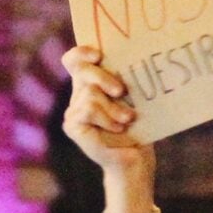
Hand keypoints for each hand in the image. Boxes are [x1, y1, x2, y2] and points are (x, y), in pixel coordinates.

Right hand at [61, 46, 156, 211]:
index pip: (75, 60)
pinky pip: (88, 110)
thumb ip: (125, 80)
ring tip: (128, 118)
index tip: (98, 54)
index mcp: (92, 84)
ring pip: (90, 93)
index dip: (81, 52)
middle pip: (81, 70)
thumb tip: (136, 56)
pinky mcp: (72, 125)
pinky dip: (107, 118)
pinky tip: (119, 127)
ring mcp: (73, 110)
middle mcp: (79, 95)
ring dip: (113, 106)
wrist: (135, 160)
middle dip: (103, 77)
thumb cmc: (139, 126)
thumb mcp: (134, 99)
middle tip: (121, 91)